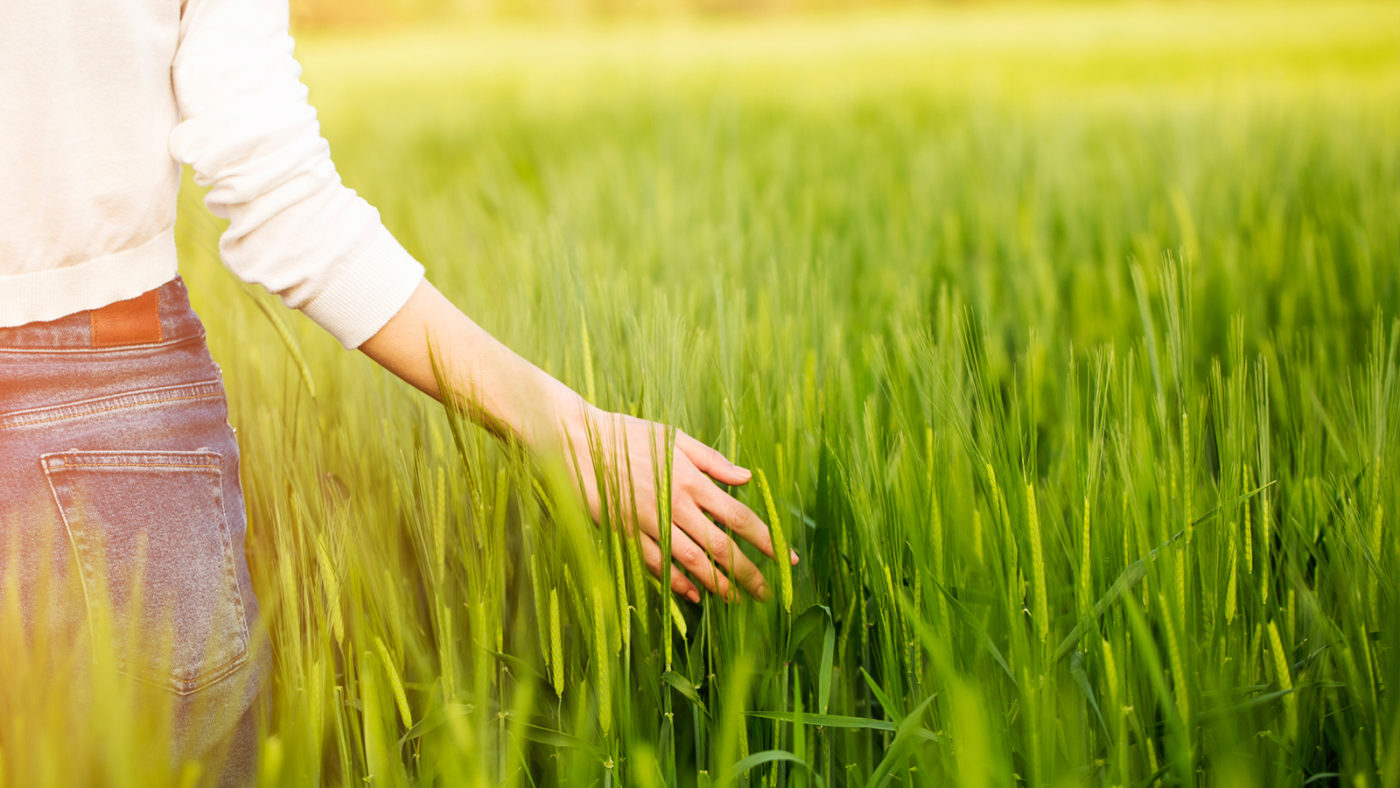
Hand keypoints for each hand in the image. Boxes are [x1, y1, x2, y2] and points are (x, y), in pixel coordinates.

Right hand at [564, 406, 797, 602]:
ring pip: (692, 562)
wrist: (576, 442)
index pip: (739, 517)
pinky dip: (677, 582)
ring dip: (718, 585)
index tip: (786, 558)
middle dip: (749, 573)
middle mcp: (675, 505)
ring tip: (738, 600)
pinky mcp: (627, 534)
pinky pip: (657, 565)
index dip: (766, 540)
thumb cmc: (627, 434)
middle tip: (769, 592)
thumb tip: (748, 478)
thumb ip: (713, 460)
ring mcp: (650, 523)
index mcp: (691, 480)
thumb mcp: (674, 437)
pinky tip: (694, 594)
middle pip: (721, 547)